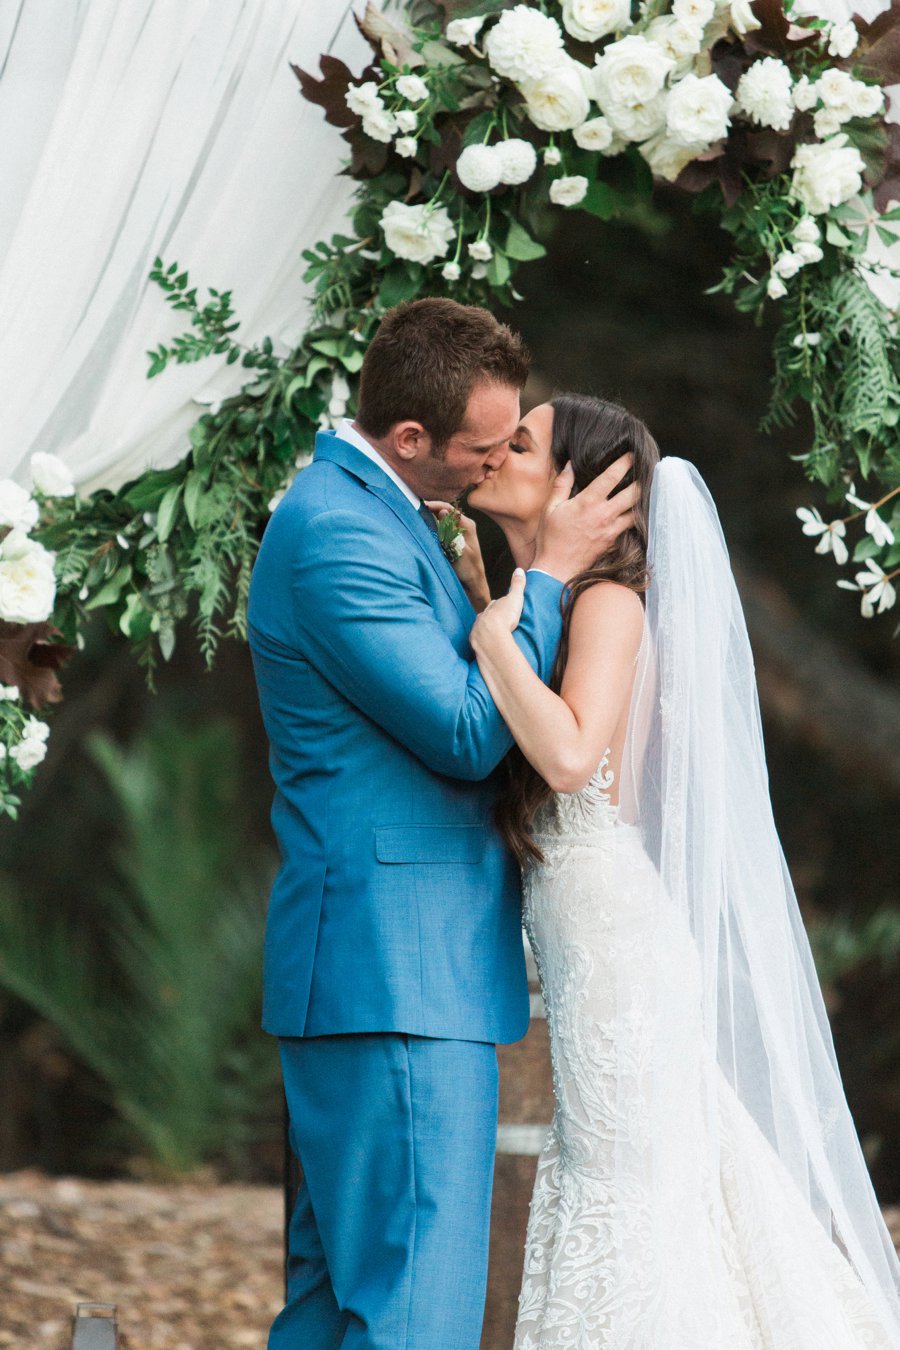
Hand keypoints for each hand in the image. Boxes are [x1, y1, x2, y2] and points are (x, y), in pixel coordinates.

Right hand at [425, 500, 490, 611]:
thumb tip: (442, 511)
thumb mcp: (460, 550)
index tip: (420, 506)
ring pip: (441, 521)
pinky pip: (440, 530)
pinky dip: (431, 528)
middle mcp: (463, 526)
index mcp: (467, 525)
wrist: (473, 586)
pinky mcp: (452, 541)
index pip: (448, 508)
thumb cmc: (469, 570)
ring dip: (429, 519)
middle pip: (443, 513)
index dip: (433, 505)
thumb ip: (450, 531)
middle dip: (429, 511)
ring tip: (415, 518)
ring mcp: (457, 533)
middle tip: (414, 511)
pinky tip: (421, 530)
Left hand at [470, 568, 525, 653]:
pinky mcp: (476, 644)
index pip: (494, 604)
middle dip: (491, 618)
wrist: (492, 637)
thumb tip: (519, 569)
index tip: (503, 608)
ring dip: (486, 632)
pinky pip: (479, 643)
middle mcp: (482, 618)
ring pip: (481, 630)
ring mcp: (477, 631)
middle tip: (498, 623)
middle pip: (486, 617)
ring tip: (493, 637)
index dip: (499, 606)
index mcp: (491, 608)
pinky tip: (488, 648)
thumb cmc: (505, 617)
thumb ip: (517, 585)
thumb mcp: (515, 598)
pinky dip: (483, 644)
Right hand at [532, 453, 638, 581]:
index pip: (612, 477)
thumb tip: (569, 465)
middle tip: (646, 470)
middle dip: (642, 479)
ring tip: (645, 490)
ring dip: (642, 500)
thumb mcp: (550, 508)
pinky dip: (635, 518)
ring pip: (637, 511)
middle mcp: (604, 515)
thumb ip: (562, 484)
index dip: (624, 463)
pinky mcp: (614, 542)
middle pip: (634, 493)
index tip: (632, 454)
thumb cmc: (550, 538)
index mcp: (588, 502)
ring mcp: (612, 530)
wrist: (556, 569)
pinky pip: (630, 528)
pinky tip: (636, 512)